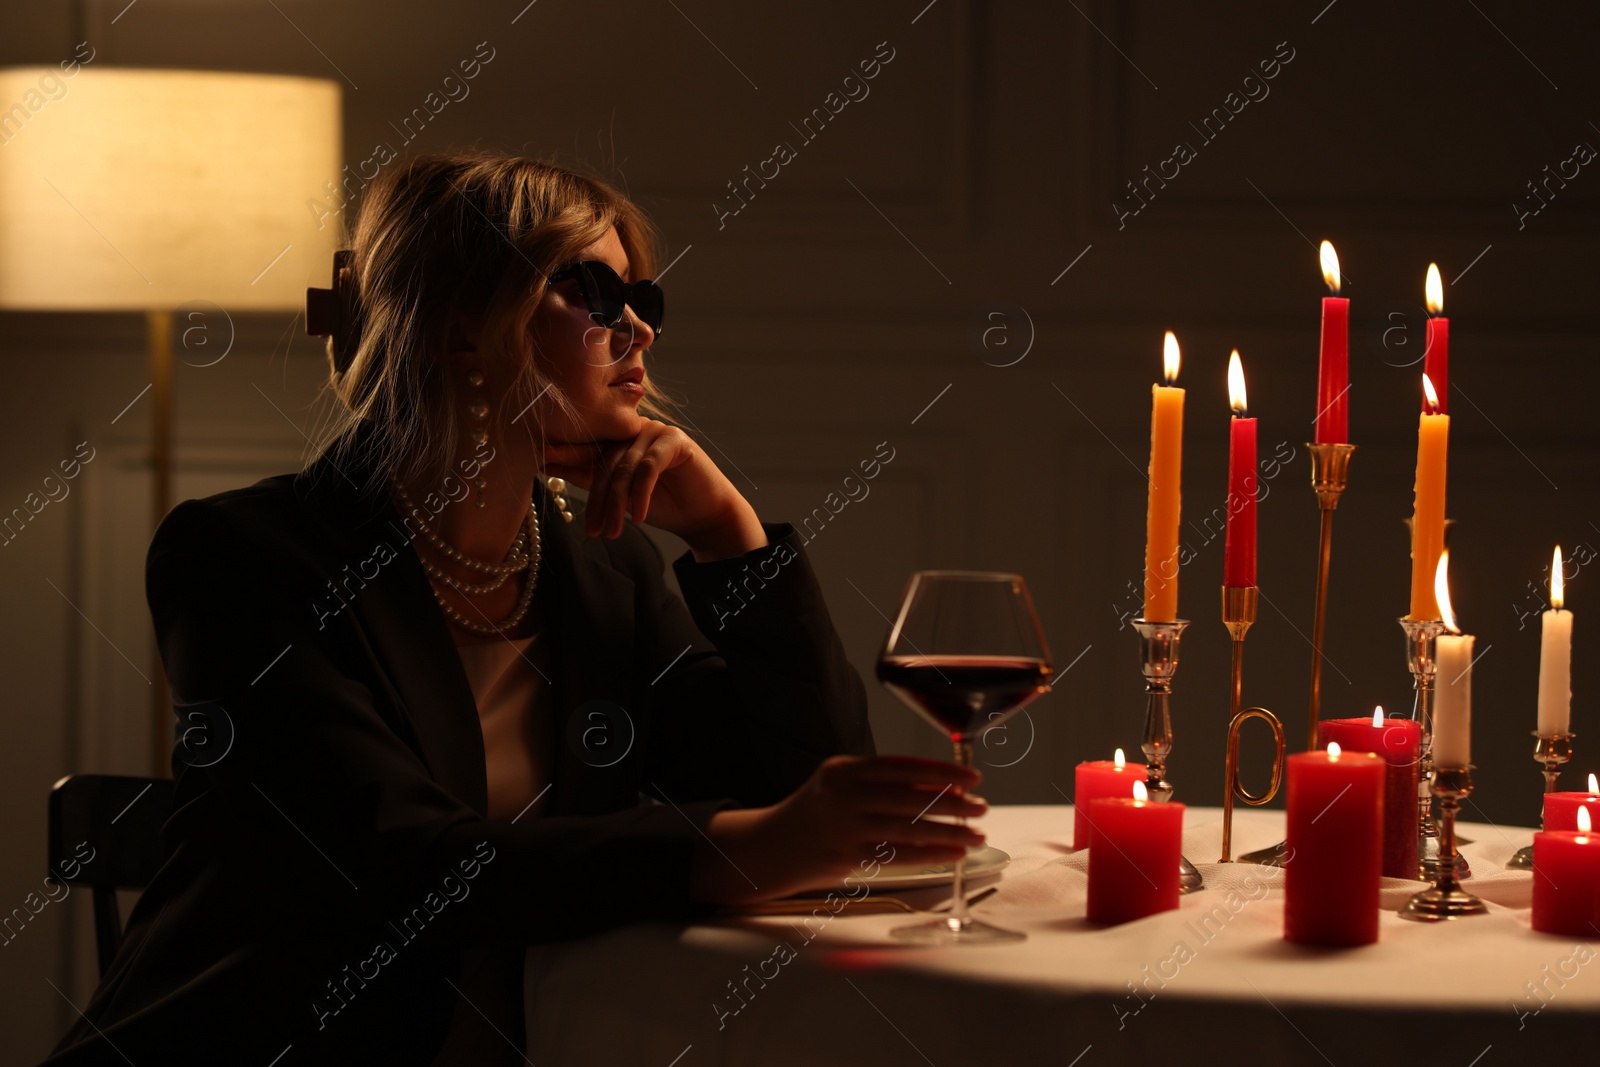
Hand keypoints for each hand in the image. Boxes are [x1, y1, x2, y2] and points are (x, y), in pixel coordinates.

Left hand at [540, 418, 764, 558]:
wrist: (702, 515)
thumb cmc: (660, 503)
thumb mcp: (617, 494)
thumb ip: (587, 476)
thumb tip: (546, 463)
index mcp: (618, 437)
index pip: (588, 446)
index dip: (565, 454)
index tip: (539, 459)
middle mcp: (634, 428)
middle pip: (605, 461)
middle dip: (597, 500)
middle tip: (591, 530)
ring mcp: (655, 431)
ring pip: (624, 467)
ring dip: (617, 504)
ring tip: (613, 532)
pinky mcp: (675, 440)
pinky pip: (649, 467)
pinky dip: (641, 494)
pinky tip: (638, 518)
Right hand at [689, 755, 986, 905]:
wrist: (768, 848)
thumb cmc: (813, 814)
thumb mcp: (838, 785)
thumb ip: (879, 783)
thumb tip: (936, 786)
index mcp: (843, 768)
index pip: (902, 766)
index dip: (941, 771)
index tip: (972, 778)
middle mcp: (843, 794)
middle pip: (911, 796)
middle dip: (953, 802)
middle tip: (981, 807)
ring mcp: (843, 826)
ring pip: (910, 827)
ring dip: (949, 831)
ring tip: (976, 834)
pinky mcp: (846, 856)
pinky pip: (899, 854)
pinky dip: (931, 854)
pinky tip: (953, 854)